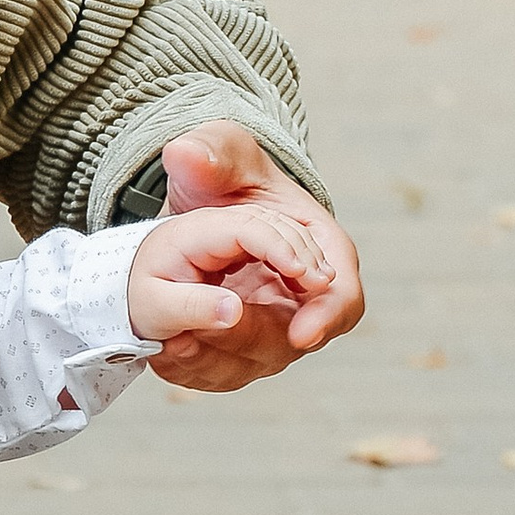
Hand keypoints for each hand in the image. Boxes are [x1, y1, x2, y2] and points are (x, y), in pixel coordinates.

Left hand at [147, 124, 364, 391]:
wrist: (199, 203)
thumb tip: (188, 153)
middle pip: (306, 333)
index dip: (327, 315)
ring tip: (180, 342)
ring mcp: (281, 315)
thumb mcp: (220, 154)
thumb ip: (211, 152)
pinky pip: (235, 361)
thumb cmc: (225, 172)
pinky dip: (205, 361)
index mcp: (319, 243)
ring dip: (227, 354)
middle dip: (264, 339)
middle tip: (216, 334)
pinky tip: (171, 348)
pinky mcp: (250, 334)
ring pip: (267, 354)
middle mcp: (309, 289)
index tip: (301, 334)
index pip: (342, 292)